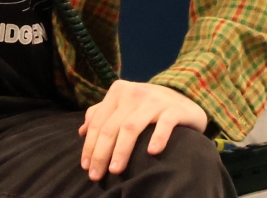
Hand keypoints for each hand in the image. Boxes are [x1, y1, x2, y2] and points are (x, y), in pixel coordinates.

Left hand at [77, 80, 206, 181]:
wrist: (184, 97)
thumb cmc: (148, 106)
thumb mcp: (124, 105)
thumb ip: (102, 114)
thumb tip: (82, 131)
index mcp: (117, 92)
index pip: (98, 122)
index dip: (90, 145)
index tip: (85, 166)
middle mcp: (134, 94)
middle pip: (111, 127)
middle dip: (101, 153)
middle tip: (96, 175)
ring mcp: (155, 101)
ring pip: (131, 127)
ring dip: (121, 150)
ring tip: (115, 170)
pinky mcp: (175, 110)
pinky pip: (165, 124)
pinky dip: (157, 137)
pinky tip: (152, 153)